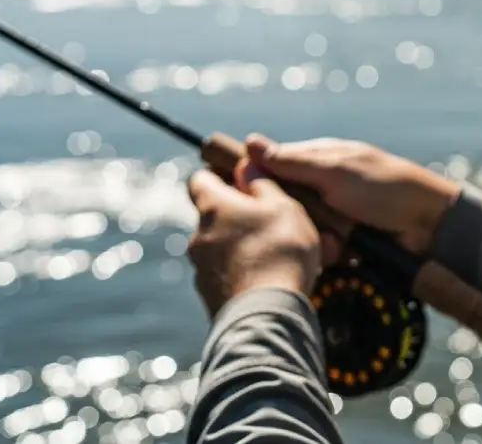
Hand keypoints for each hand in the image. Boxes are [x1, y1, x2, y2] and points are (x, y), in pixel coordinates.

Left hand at [186, 159, 340, 317]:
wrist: (267, 314)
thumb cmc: (279, 251)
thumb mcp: (284, 206)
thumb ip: (263, 184)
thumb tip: (245, 166)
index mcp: (213, 207)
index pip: (199, 180)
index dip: (219, 176)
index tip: (242, 181)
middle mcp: (197, 236)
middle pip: (212, 217)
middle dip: (236, 216)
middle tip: (269, 222)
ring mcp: (200, 269)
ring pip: (219, 248)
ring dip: (239, 247)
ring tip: (274, 256)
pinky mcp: (210, 297)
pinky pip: (225, 276)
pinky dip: (241, 273)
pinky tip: (268, 281)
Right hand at [242, 133, 460, 255]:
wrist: (430, 224)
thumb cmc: (384, 188)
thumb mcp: (335, 171)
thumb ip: (293, 162)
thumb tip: (249, 142)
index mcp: (321, 159)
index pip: (275, 167)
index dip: (261, 182)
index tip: (251, 197)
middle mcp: (324, 184)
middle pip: (285, 204)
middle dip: (293, 218)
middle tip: (306, 224)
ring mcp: (336, 213)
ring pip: (302, 230)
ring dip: (315, 239)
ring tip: (335, 243)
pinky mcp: (347, 239)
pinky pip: (322, 248)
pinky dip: (331, 253)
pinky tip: (344, 254)